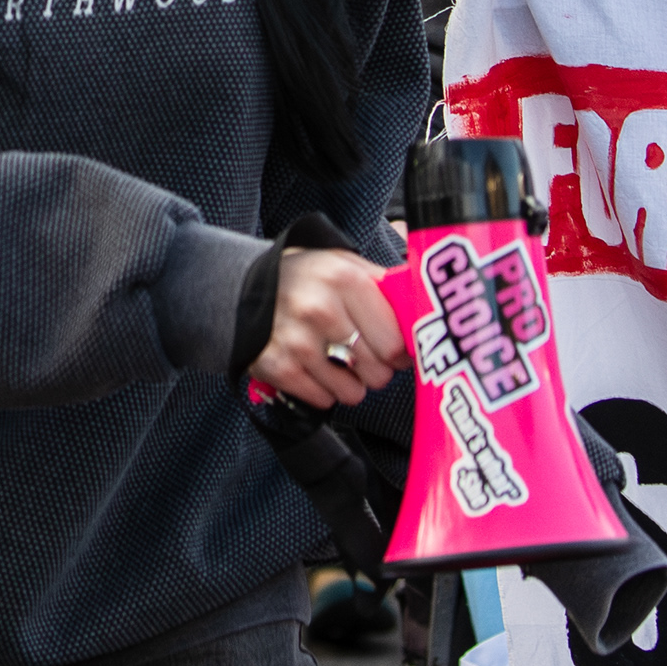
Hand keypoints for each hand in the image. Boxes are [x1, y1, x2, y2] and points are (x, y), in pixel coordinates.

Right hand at [250, 248, 404, 408]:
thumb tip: (426, 309)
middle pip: (378, 372)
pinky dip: (324, 389)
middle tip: (362, 354)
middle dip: (376, 369)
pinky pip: (324, 400)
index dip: (400, 352)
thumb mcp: (344, 265)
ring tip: (336, 359)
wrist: (239, 287)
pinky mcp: (276, 367)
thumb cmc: (306, 279)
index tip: (395, 351)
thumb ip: (385, 285)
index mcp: (344, 279)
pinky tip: (313, 367)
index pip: (395, 343)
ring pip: (353, 392)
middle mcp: (319, 308)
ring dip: (351, 383)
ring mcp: (295, 341)